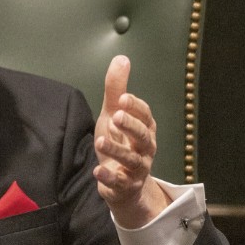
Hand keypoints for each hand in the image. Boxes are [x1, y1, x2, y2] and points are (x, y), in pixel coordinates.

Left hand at [93, 55, 168, 227]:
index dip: (136, 108)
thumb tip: (121, 58)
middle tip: (116, 116)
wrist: (122, 183)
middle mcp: (144, 149)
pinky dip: (109, 178)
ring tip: (101, 140)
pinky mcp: (124, 186)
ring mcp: (136, 169)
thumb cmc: (120, 142)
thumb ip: (116, 90)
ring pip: (131, 160)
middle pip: (144, 138)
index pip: (146, 116)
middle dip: (131, 126)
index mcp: (144, 129)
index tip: (124, 98)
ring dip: (117, 150)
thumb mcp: (114, 114)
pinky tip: (98, 171)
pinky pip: (119, 182)